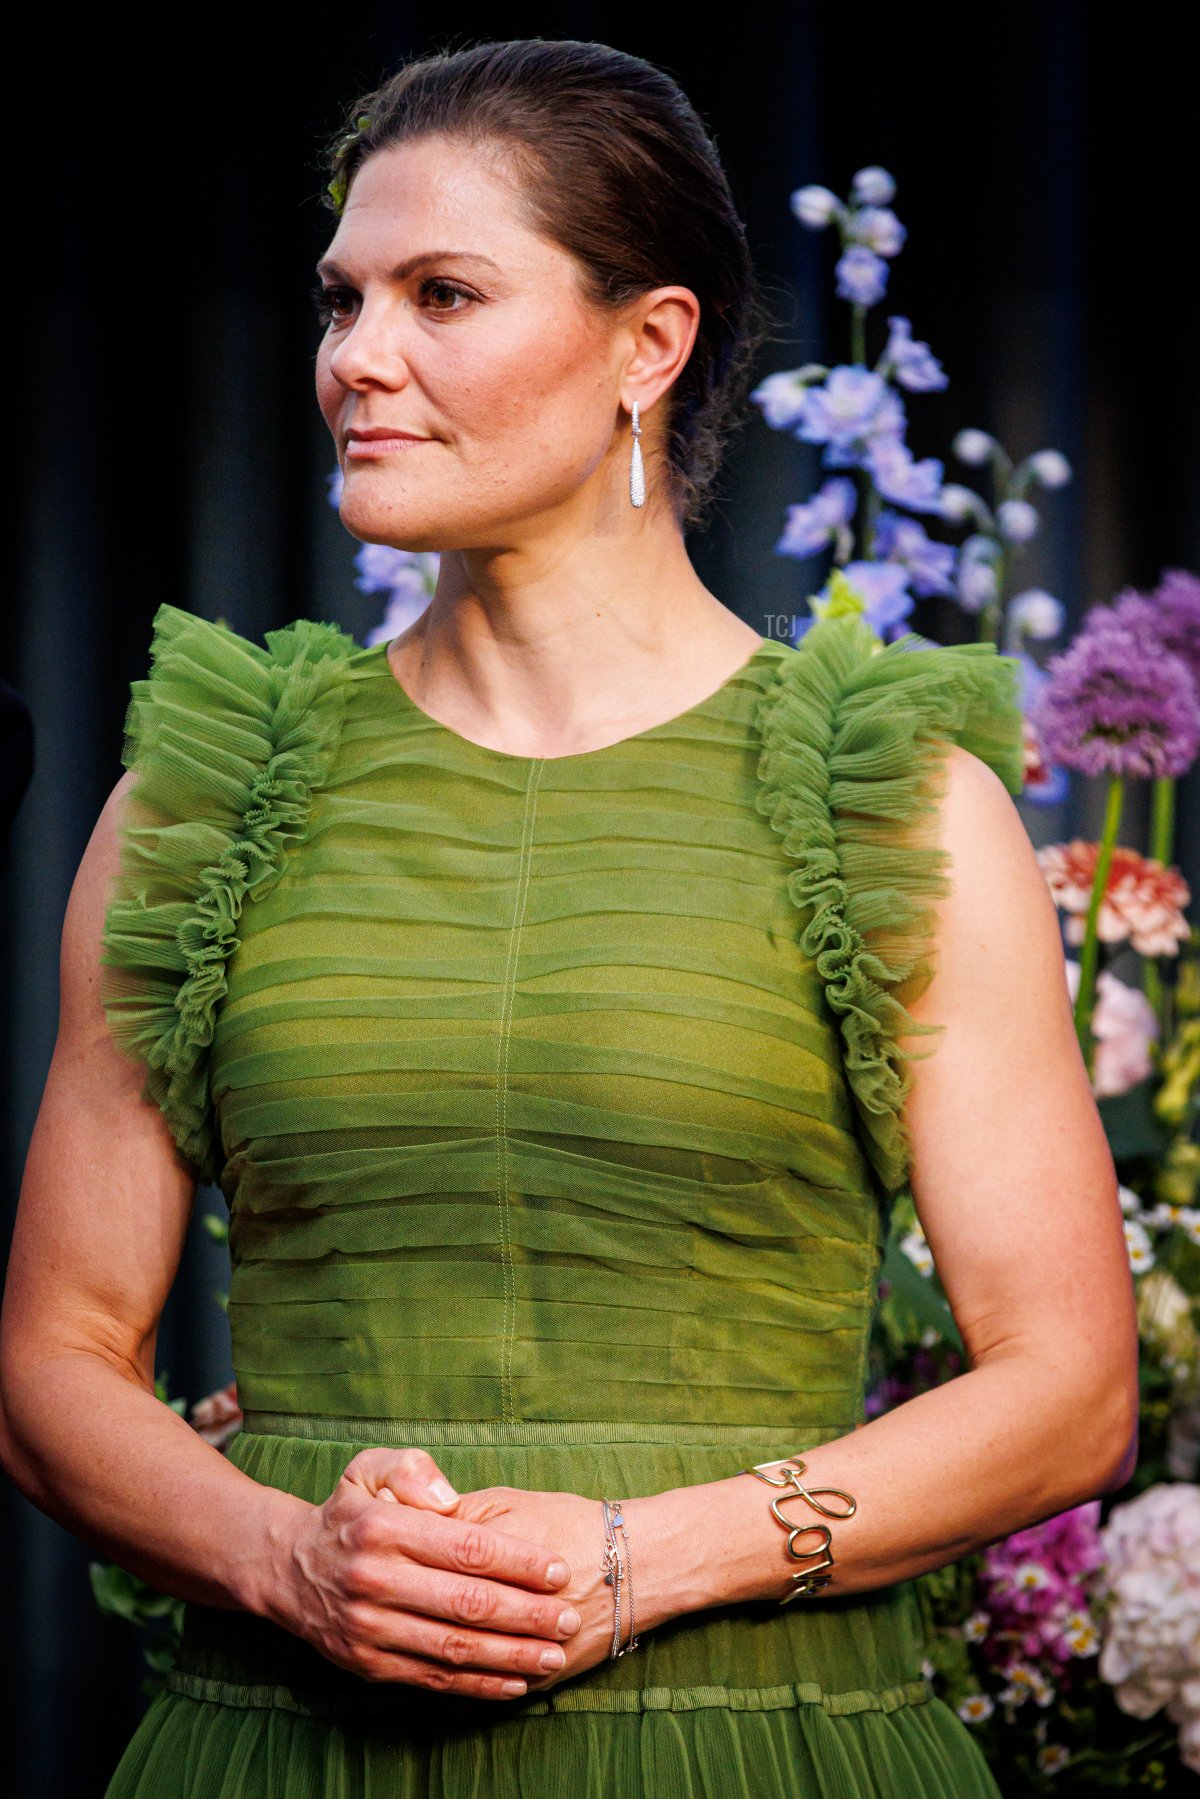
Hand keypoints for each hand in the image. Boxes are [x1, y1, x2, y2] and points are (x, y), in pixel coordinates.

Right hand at [264, 1446, 583, 1699]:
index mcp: (383, 1529)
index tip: (557, 1569)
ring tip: (552, 1656)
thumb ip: (411, 1468)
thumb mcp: (368, 1468)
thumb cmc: (349, 1512)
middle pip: (465, 1604)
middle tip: (568, 1617)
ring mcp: (369, 1628)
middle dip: (525, 1615)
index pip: (464, 1548)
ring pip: (452, 1648)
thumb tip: (449, 1497)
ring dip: (510, 1657)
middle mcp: (374, 1581)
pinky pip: (432, 1678)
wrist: (288, 1569)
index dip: (516, 1561)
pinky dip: (477, 1685)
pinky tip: (514, 1683)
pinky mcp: (368, 1664)